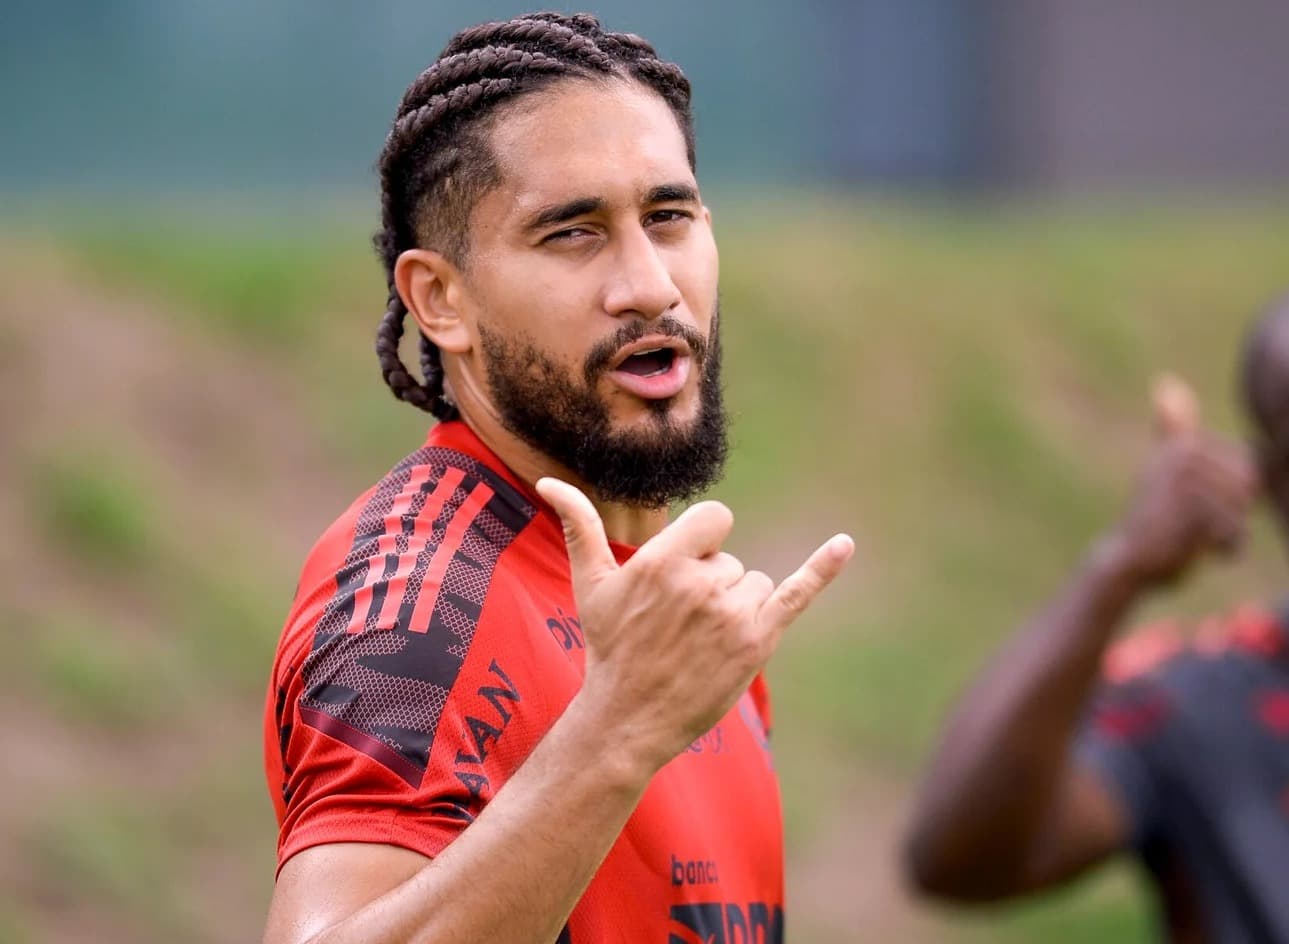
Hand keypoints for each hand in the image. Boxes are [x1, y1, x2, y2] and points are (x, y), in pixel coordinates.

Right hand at [536, 478, 853, 772]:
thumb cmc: (609, 646)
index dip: (703, 542)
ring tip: (701, 641)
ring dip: (737, 606)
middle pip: (733, 559)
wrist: (629, 717)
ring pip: (757, 584)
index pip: (716, 518)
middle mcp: (703, 583)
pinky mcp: (759, 642)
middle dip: (713, 585)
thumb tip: (548, 480)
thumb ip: (579, 525)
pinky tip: (845, 544)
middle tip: (679, 625)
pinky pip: (797, 593)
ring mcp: (734, 614)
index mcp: (665, 559)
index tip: (683, 573)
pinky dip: (824, 568)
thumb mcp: (590, 584)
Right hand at [1109, 374, 1257, 586]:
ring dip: (1231, 533)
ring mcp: (1184, 483)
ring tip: (1202, 540)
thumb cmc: (1154, 518)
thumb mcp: (1166, 468)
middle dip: (1237, 513)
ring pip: (1243, 508)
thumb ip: (1173, 429)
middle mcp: (1183, 457)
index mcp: (1185, 445)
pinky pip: (1233, 528)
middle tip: (1204, 528)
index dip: (1238, 495)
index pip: (1250, 466)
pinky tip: (1204, 552)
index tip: (1203, 508)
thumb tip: (1165, 381)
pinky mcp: (1187, 513)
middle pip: (1250, 484)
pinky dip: (1227, 547)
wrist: (1128, 560)